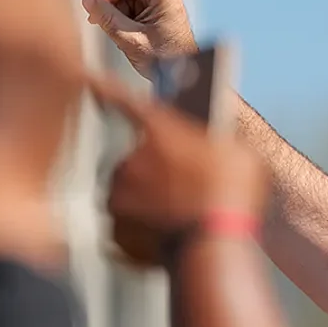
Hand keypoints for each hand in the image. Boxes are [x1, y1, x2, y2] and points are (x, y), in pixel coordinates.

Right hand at [81, 0, 197, 79]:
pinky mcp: (147, 9)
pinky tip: (106, 25)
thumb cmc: (165, 61)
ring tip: (105, 27)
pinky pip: (123, 1)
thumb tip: (88, 0)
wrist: (180, 77)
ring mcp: (154, 0)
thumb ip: (108, 19)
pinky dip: (113, 11)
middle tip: (96, 17)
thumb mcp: (131, 41)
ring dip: (109, 5)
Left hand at [89, 75, 266, 263]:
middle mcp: (130, 160)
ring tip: (184, 217)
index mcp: (158, 130)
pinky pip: (127, 227)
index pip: (122, 99)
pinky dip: (145, 232)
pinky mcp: (115, 233)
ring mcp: (119, 198)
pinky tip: (173, 237)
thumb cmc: (232, 195)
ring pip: (130, 195)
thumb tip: (213, 146)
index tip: (86, 79)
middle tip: (186, 187)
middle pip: (137, 160)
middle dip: (157, 171)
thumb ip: (218, 143)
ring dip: (150, 203)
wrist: (215, 247)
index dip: (104, 88)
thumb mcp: (240, 153)